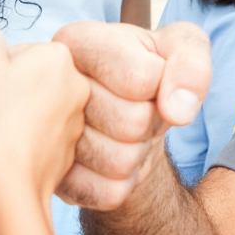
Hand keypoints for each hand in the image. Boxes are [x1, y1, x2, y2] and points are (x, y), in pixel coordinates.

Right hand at [0, 28, 89, 203]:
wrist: (8, 181)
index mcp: (58, 56)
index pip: (19, 52)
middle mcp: (78, 84)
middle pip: (33, 78)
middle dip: (13, 90)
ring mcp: (78, 118)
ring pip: (40, 106)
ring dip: (22, 113)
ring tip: (5, 131)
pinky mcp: (72, 147)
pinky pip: (46, 133)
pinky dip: (30, 138)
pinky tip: (15, 148)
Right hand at [50, 21, 210, 209]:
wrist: (122, 114)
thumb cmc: (149, 70)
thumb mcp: (181, 47)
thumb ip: (191, 62)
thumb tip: (179, 110)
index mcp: (75, 42)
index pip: (141, 78)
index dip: (160, 86)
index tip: (148, 78)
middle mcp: (49, 85)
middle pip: (130, 123)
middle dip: (148, 122)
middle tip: (135, 110)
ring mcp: (43, 136)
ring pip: (117, 161)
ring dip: (136, 153)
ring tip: (122, 133)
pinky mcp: (53, 177)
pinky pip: (106, 193)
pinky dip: (122, 183)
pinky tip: (110, 159)